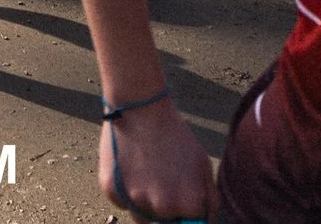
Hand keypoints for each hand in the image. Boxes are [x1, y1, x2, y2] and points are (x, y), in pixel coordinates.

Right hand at [95, 95, 213, 223]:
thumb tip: (204, 221)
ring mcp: (134, 201)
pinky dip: (126, 191)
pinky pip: (122, 202)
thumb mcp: (203, 164)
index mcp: (188, 205)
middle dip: (168, 209)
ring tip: (148, 173)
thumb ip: (209, 199)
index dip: (188, 210)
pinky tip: (131, 167)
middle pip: (165, 223)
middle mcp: (161, 209)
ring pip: (142, 217)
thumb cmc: (175, 134)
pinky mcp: (111, 192)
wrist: (140, 108)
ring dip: (146, 203)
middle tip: (164, 179)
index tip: (184, 197)